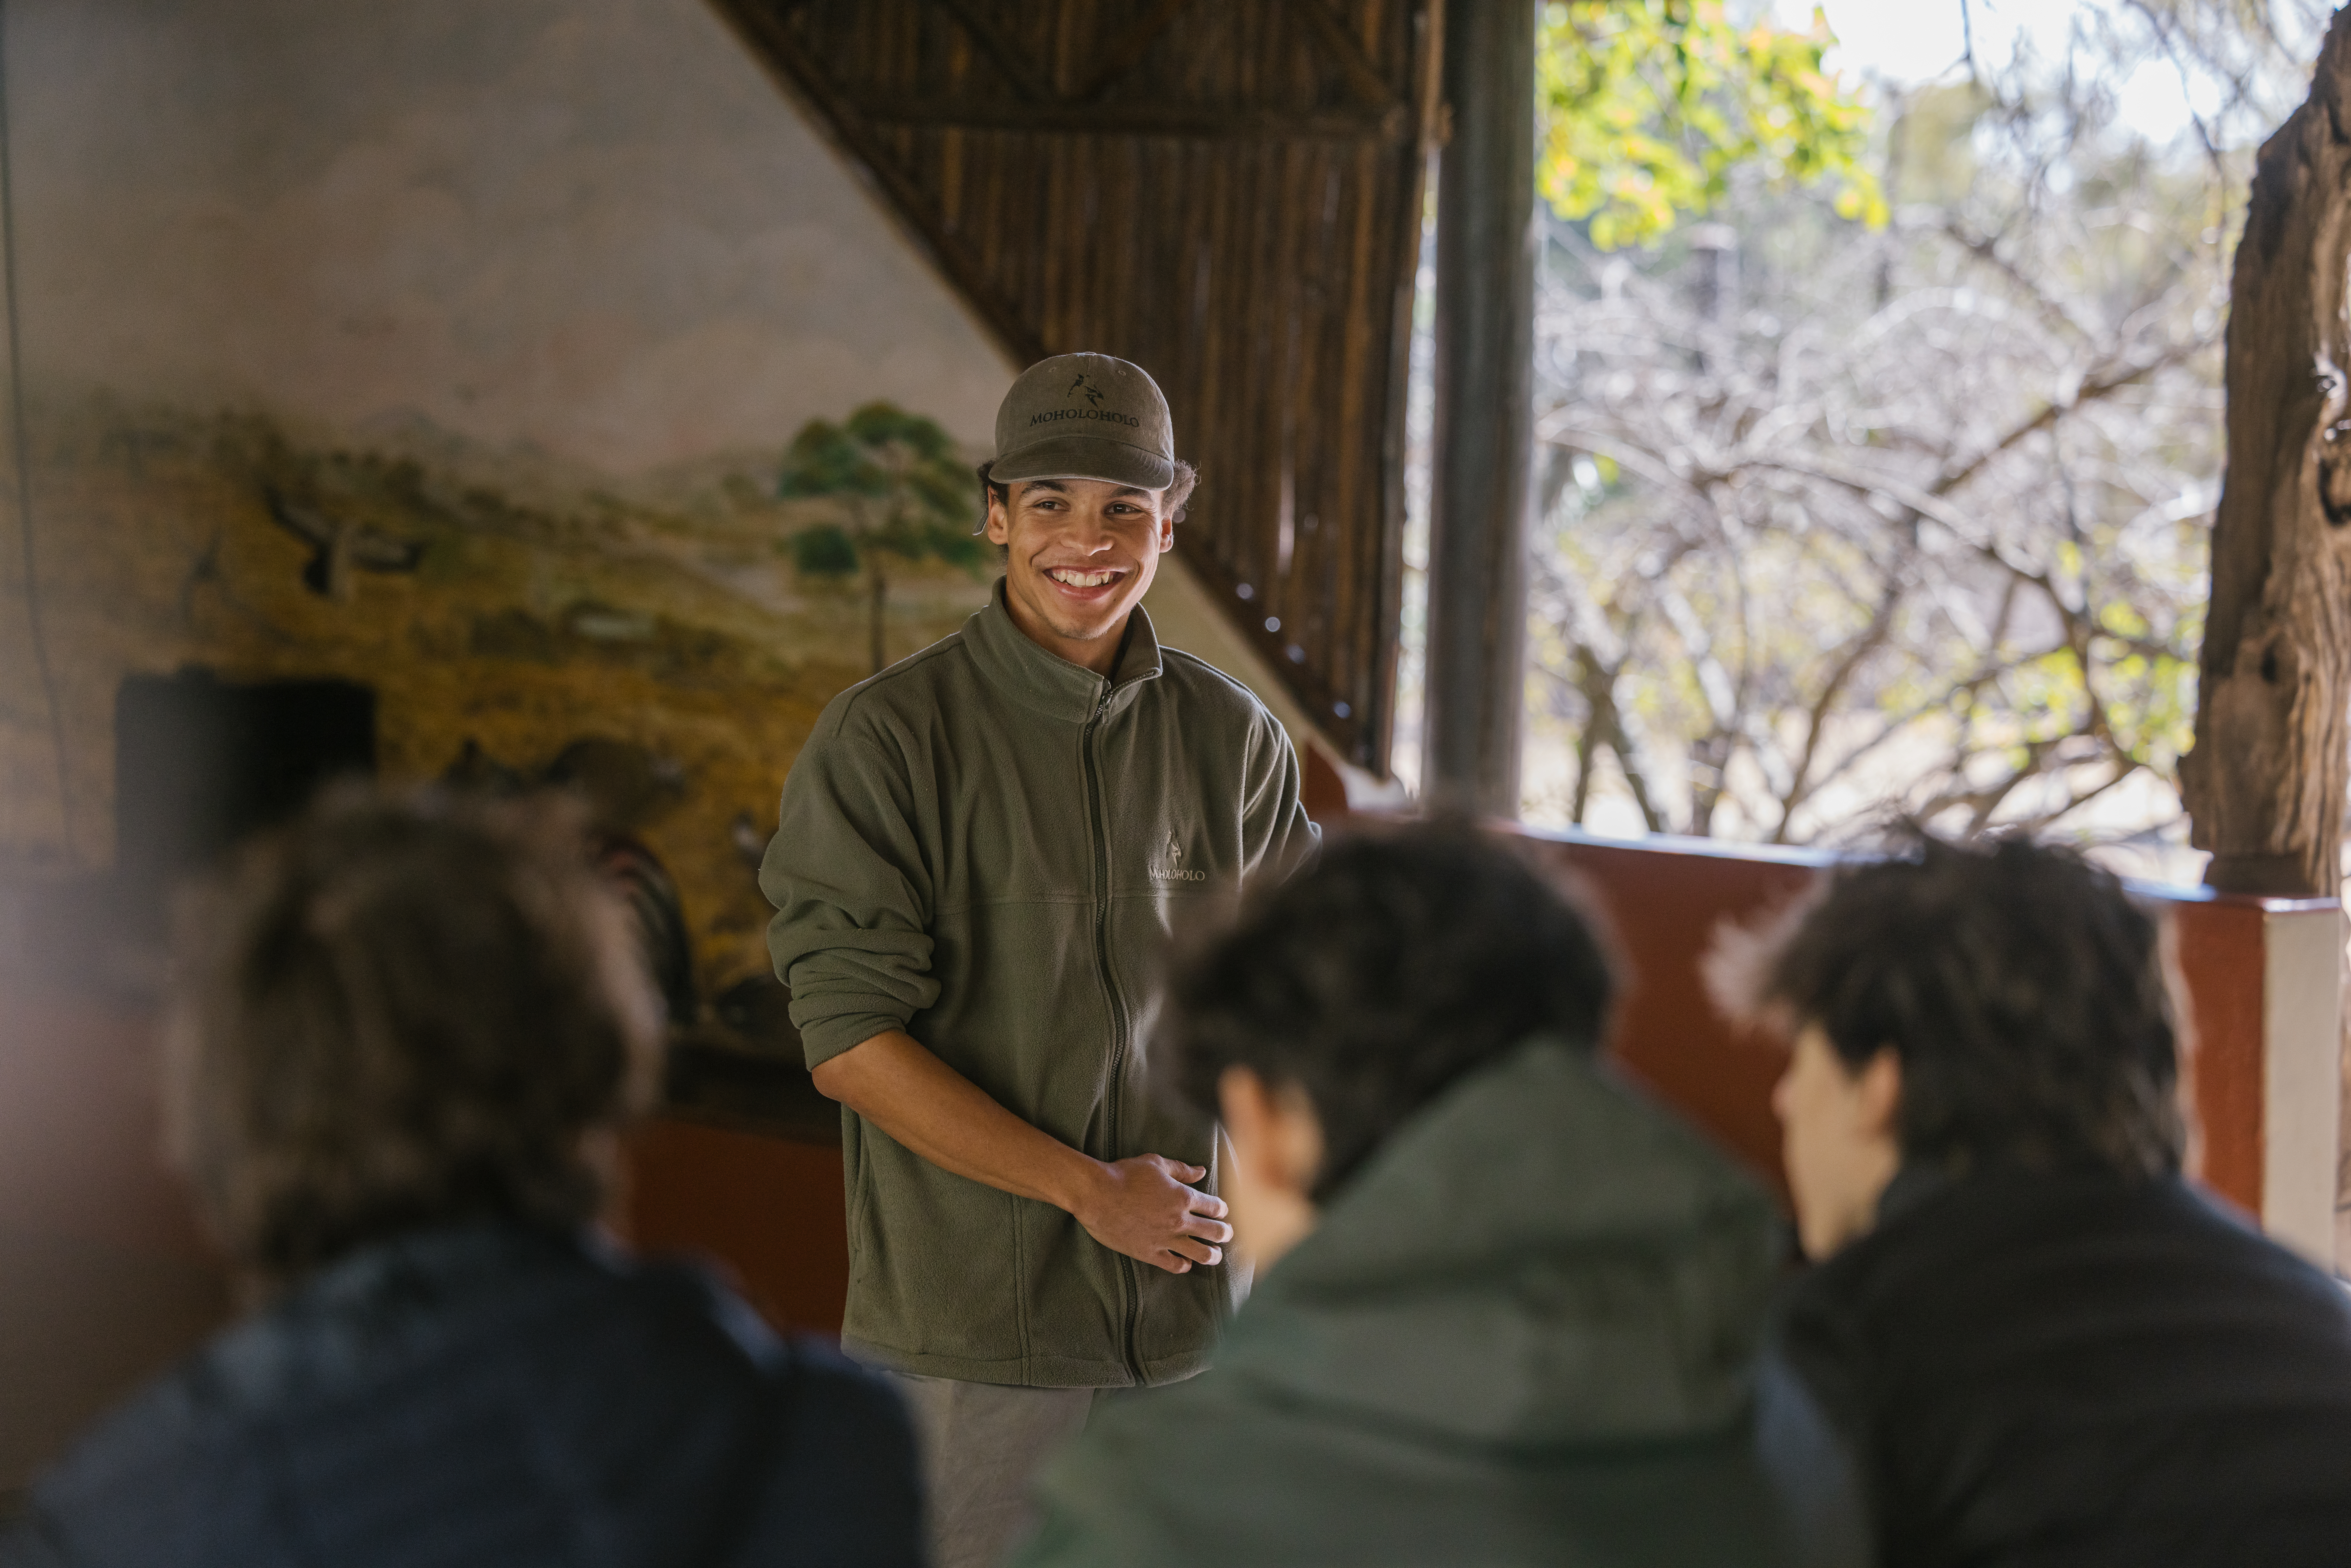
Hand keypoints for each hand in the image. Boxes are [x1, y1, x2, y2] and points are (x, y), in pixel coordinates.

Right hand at [1072, 1155, 1232, 1274]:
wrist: (1097, 1195)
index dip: (1222, 1209)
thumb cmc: (1125, 1174)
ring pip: (1201, 1254)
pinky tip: (1186, 1263)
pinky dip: (1184, 1265)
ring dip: (1213, 1255)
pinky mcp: (1149, 1253)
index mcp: (1183, 1197)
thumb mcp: (1155, 1164)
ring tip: (1215, 1254)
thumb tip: (1202, 1171)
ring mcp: (1165, 1239)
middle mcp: (1179, 1220)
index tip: (1222, 1211)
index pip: (1215, 1207)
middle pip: (1215, 1232)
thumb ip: (1182, 1169)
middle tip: (1227, 1234)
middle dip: (1225, 1233)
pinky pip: (1174, 1265)